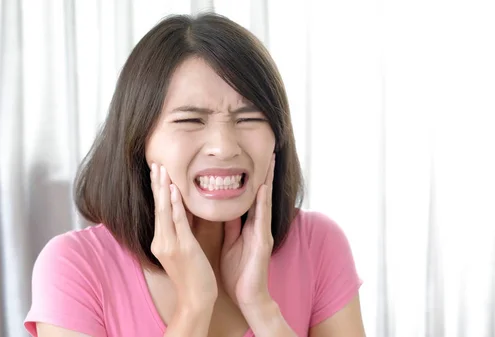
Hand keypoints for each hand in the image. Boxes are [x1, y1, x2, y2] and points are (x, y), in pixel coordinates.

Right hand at [150, 163, 217, 307]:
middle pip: (157, 206)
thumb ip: (184, 228)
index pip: (159, 210)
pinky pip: (178, 223)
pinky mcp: (182, 248)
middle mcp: (161, 240)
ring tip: (162, 170)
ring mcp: (170, 245)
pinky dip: (175, 206)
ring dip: (163, 188)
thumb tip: (186, 209)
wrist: (196, 298)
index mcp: (161, 240)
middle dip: (156, 183)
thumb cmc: (193, 274)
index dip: (157, 189)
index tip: (157, 170)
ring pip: (165, 211)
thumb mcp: (186, 247)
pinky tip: (173, 191)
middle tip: (155, 162)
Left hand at [220, 154, 275, 308]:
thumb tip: (225, 209)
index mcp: (249, 226)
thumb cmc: (239, 274)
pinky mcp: (262, 242)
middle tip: (269, 152)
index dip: (251, 179)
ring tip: (270, 162)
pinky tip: (262, 188)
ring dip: (267, 181)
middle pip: (261, 195)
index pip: (250, 198)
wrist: (248, 298)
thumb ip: (231, 227)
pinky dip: (262, 202)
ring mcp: (262, 232)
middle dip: (265, 174)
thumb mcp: (231, 244)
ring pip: (264, 201)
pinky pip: (261, 218)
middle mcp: (259, 226)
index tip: (250, 160)